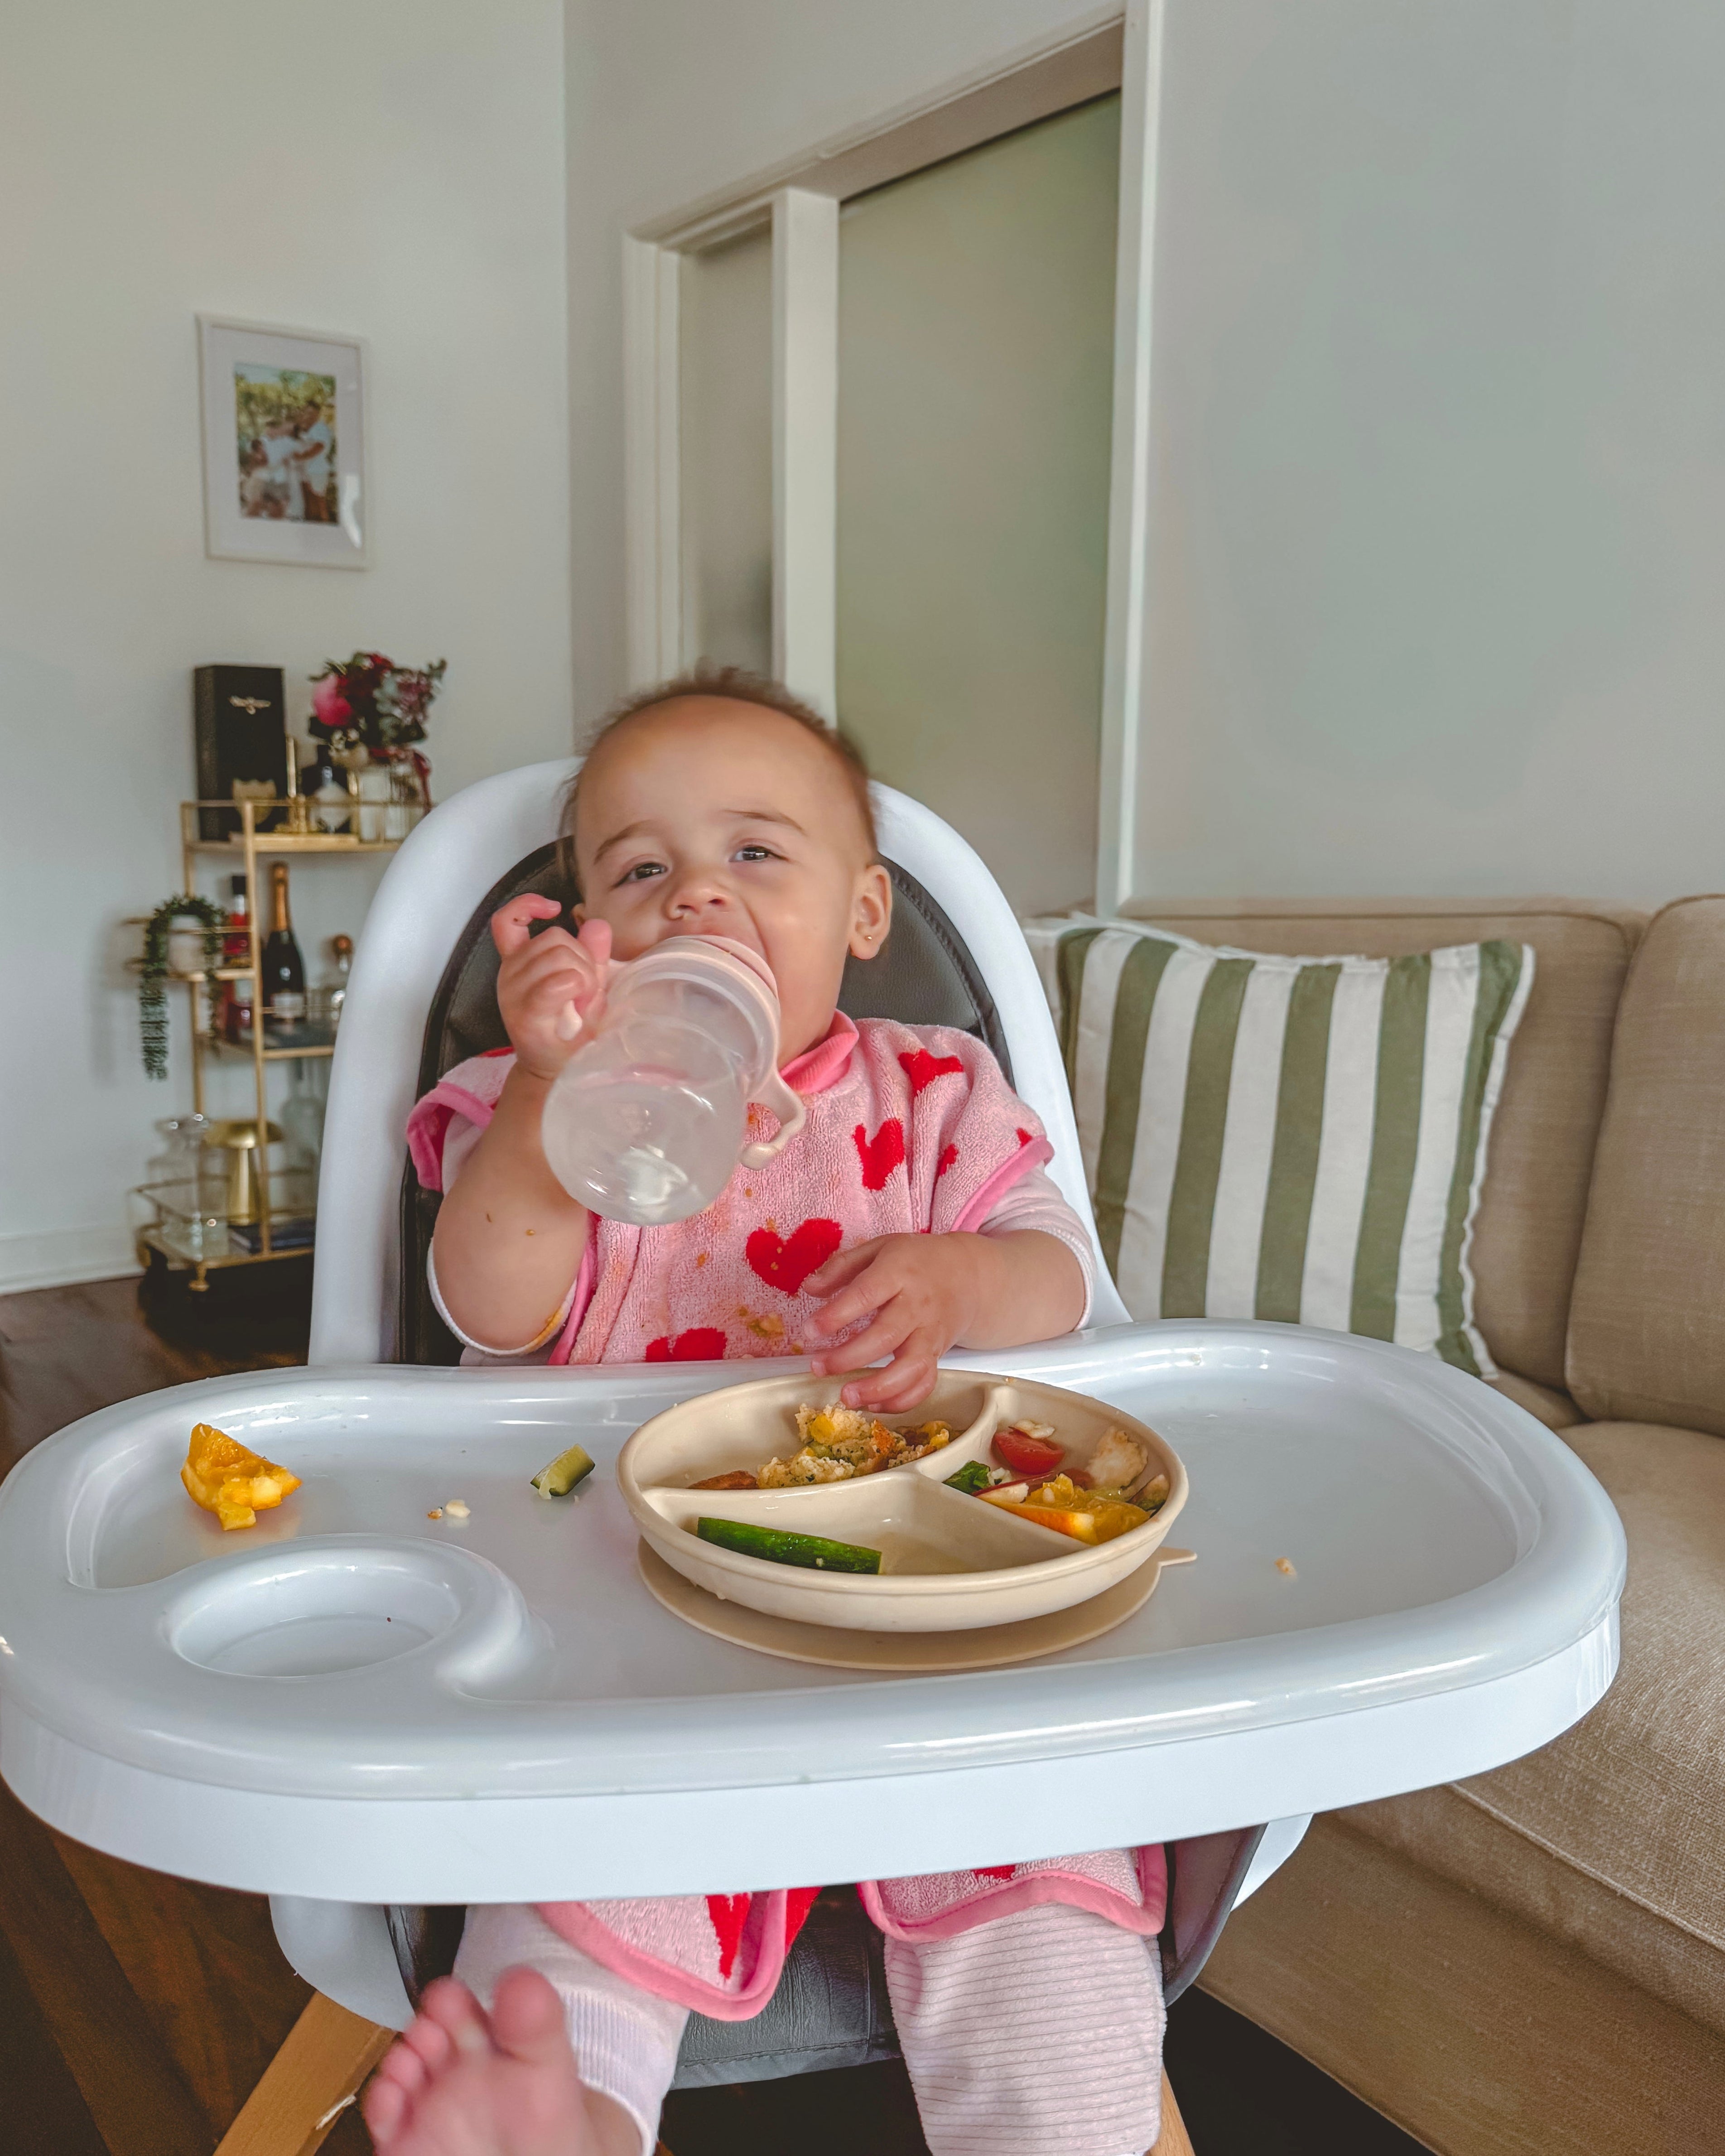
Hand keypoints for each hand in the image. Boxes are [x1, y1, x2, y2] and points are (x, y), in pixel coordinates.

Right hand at [492, 898, 610, 1079]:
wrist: (558, 1071)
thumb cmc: (570, 1029)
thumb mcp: (586, 986)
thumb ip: (590, 954)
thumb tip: (597, 924)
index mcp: (517, 962)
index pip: (505, 921)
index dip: (526, 906)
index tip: (554, 908)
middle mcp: (509, 974)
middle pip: (553, 938)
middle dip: (582, 957)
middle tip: (586, 989)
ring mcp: (512, 994)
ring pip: (559, 956)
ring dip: (583, 975)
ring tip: (582, 1001)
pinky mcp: (524, 1015)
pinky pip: (556, 983)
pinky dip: (577, 988)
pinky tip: (578, 1005)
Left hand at [803, 1233, 991, 1411]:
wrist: (969, 1275)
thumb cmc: (916, 1261)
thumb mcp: (879, 1248)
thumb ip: (841, 1266)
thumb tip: (809, 1288)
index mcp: (898, 1273)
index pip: (865, 1294)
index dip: (836, 1315)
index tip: (808, 1331)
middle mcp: (917, 1305)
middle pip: (886, 1336)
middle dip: (849, 1357)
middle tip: (817, 1367)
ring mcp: (930, 1333)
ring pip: (910, 1368)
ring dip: (878, 1388)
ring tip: (846, 1397)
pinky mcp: (937, 1355)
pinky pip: (925, 1384)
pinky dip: (902, 1400)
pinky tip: (873, 1405)